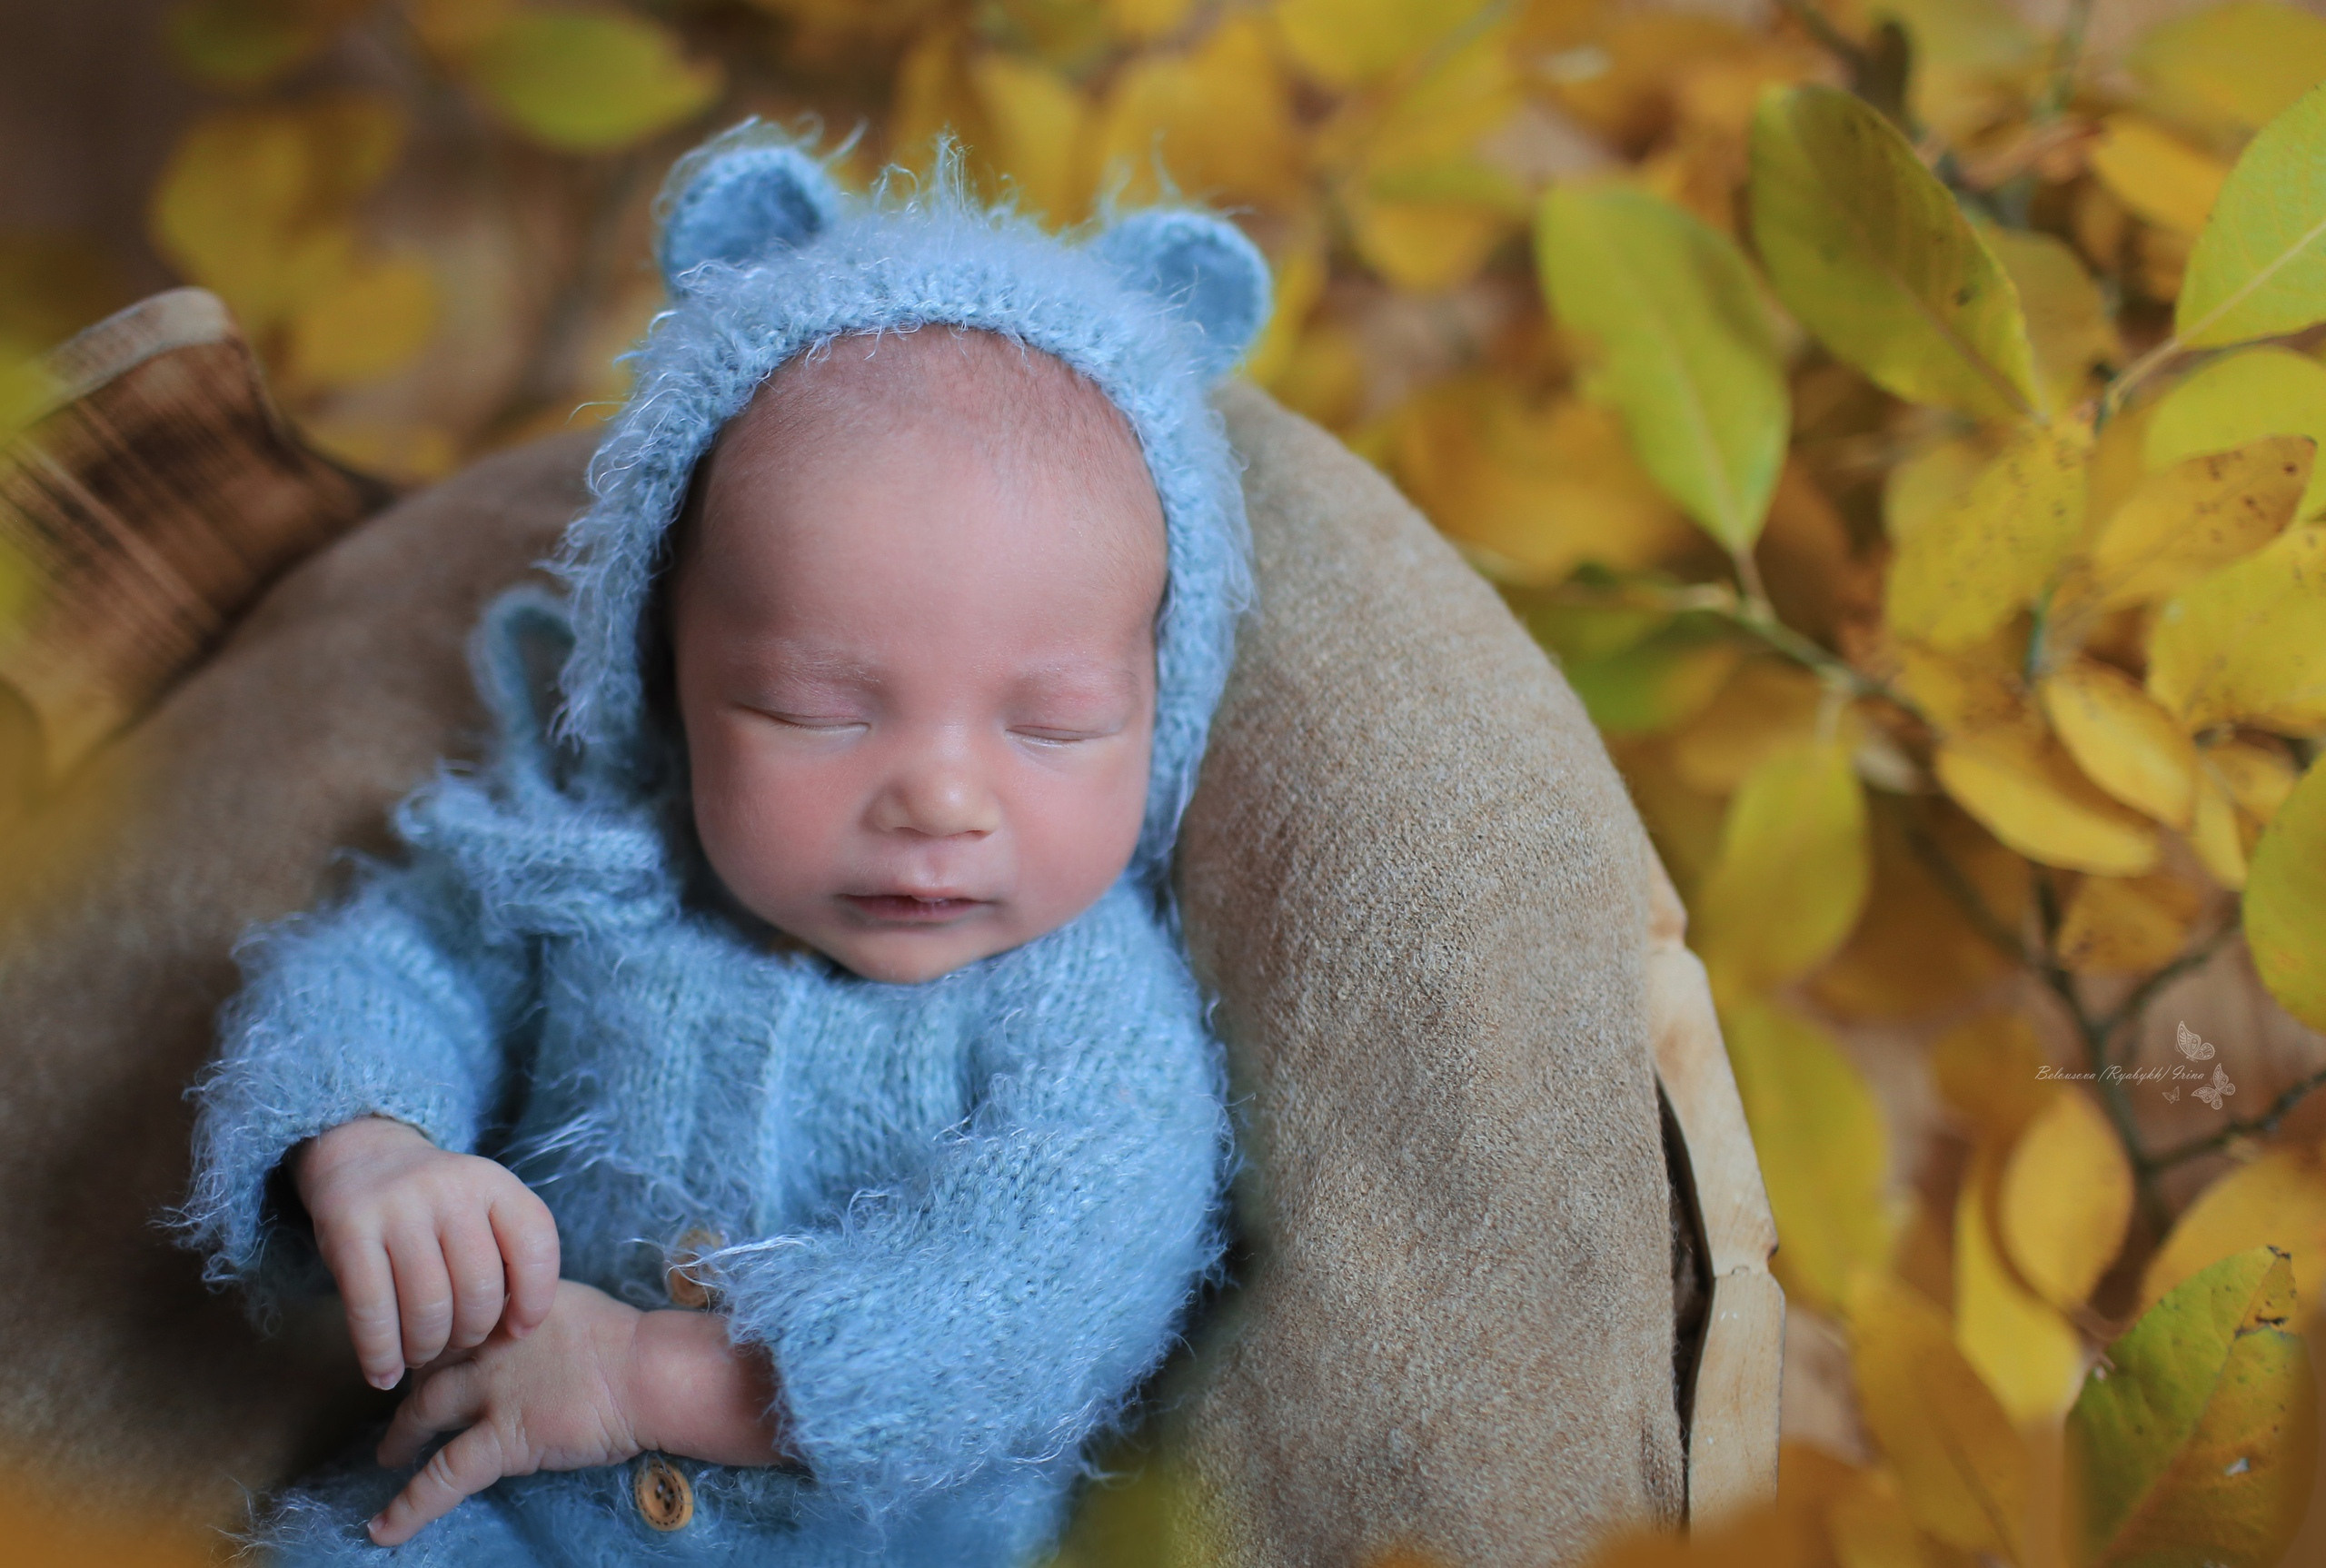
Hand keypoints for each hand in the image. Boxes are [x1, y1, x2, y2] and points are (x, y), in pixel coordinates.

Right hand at [294, 1115, 559, 1389]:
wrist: (364, 1158)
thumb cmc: (437, 1207)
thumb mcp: (483, 1208)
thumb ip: (506, 1256)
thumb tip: (515, 1334)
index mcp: (494, 1183)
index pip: (536, 1247)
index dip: (535, 1301)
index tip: (517, 1331)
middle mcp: (450, 1188)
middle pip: (479, 1290)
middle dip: (471, 1334)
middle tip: (457, 1343)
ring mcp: (398, 1206)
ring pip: (428, 1307)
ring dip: (426, 1348)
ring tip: (422, 1354)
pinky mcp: (349, 1229)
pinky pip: (371, 1310)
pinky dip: (380, 1353)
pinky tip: (384, 1373)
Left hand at [369, 1280, 790, 1545]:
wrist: (649, 1370)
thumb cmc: (630, 1340)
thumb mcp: (568, 1303)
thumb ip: (532, 1311)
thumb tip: (519, 1328)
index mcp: (506, 1304)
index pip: (452, 1317)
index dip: (433, 1337)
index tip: (426, 1351)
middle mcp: (489, 1342)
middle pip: (430, 1359)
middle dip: (410, 1383)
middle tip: (399, 1401)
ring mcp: (491, 1391)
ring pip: (425, 1411)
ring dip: (401, 1436)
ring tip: (386, 1456)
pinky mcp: (501, 1438)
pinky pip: (443, 1475)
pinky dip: (410, 1504)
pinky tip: (384, 1529)